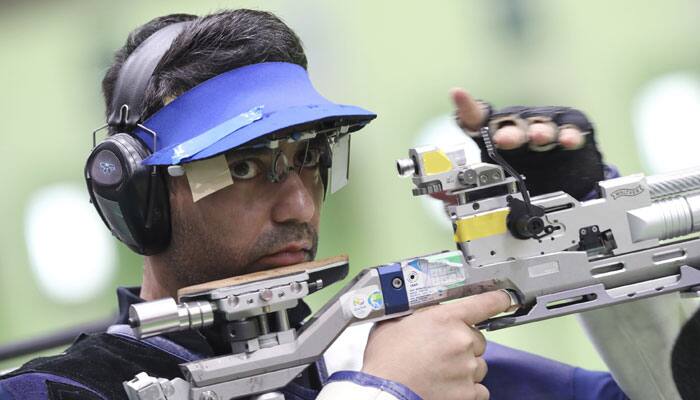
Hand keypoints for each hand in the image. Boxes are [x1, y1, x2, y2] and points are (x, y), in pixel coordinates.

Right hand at [361, 291, 511, 399]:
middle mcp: (461, 341)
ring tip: (440, 372)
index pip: (483, 304)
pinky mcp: (468, 393)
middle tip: (441, 353)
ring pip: (478, 365)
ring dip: (465, 368)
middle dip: (464, 345)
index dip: (497, 300)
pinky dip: (467, 390)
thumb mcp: (394, 323)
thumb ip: (415, 314)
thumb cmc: (385, 360)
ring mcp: (467, 368)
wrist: (384, 392)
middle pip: (478, 340)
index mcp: (445, 319)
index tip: (504, 299)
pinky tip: (448, 387)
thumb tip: (420, 310)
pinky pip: (479, 390)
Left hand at [451, 88, 604, 199]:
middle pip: (510, 124)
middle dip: (507, 132)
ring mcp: (545, 128)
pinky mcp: (572, 131)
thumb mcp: (491, 189)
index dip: (467, 108)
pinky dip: (570, 135)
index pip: (477, 119)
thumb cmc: (522, 178)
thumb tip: (440, 200)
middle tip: (502, 140)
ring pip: (540, 125)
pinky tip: (567, 141)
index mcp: (495, 136)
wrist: (564, 184)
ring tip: (538, 137)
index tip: (458, 95)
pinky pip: (571, 131)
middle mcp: (519, 127)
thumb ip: (463, 193)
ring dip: (539, 131)